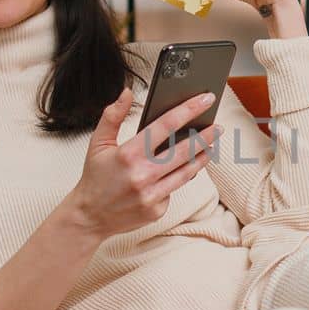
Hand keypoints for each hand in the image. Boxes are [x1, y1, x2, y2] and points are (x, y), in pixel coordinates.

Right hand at [67, 88, 219, 237]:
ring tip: (209, 146)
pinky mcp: (157, 210)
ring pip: (186, 172)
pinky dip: (178, 179)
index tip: (204, 100)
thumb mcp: (98, 144)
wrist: (90, 217)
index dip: (188, 110)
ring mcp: (151, 195)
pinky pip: (174, 190)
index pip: (165, 126)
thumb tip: (126, 92)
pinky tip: (179, 171)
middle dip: (205, 136)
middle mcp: (142, 175)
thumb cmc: (95, 177)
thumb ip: (112, 116)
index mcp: (128, 154)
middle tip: (218, 126)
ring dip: (201, 157)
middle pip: (184, 150)